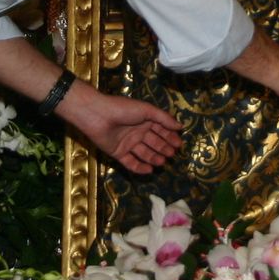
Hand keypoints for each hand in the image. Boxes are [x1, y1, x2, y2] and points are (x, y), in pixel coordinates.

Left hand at [62, 86, 181, 173]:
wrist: (97, 115)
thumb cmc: (123, 109)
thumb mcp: (146, 110)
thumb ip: (164, 118)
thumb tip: (180, 126)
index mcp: (144, 120)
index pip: (161, 130)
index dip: (170, 137)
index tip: (179, 145)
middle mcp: (137, 131)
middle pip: (154, 143)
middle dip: (163, 148)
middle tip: (172, 155)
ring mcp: (128, 143)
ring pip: (144, 153)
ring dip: (154, 158)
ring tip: (162, 162)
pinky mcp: (118, 153)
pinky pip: (131, 162)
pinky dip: (140, 167)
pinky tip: (149, 170)